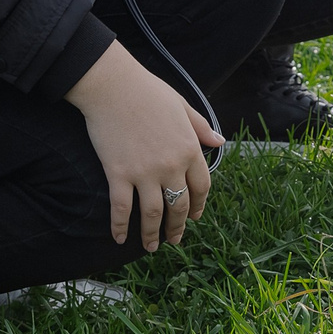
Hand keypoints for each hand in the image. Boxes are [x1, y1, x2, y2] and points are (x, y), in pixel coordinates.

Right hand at [65, 42, 222, 248]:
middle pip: (179, 205)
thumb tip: (219, 141)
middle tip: (174, 239)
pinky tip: (119, 238)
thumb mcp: (183, 106)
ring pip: (153, 213)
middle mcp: (171, 165)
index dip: (199, 206)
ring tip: (151, 247)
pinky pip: (121, 209)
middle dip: (177, 227)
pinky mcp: (119, 174)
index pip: (201, 187)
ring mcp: (144, 173)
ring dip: (152, 235)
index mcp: (189, 148)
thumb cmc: (148, 92)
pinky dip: (121, 227)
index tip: (194, 217)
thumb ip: (201, 128)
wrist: (114, 86)